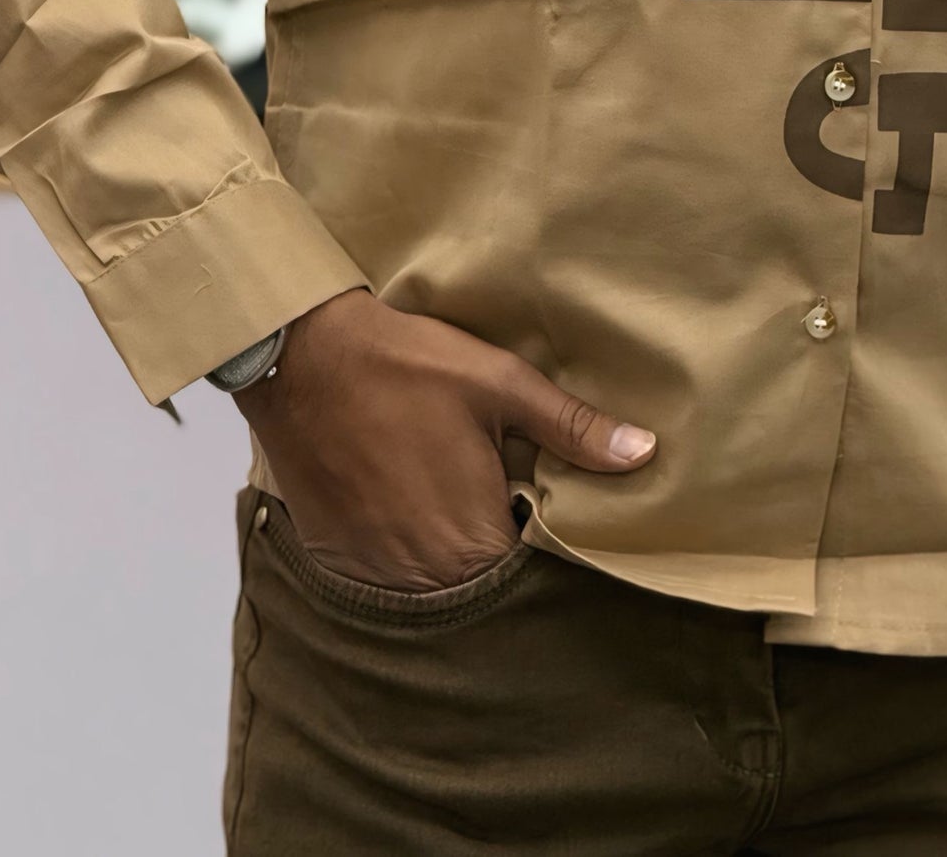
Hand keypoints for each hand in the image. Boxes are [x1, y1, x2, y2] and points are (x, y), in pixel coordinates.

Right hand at [232, 289, 655, 591]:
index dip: (544, 554)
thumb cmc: (406, 366)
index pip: (530, 581)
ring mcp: (375, 576)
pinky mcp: (339, 563)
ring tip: (454, 506)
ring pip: (434, 588)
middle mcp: (425, 578)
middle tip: (503, 506)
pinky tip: (410, 508)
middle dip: (499, 557)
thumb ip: (571, 428)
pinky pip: (389, 578)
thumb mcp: (499, 383)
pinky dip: (406, 555)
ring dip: (451, 560)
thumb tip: (643, 453)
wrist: (303, 357)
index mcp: (473, 543)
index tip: (547, 520)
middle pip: (481, 589)